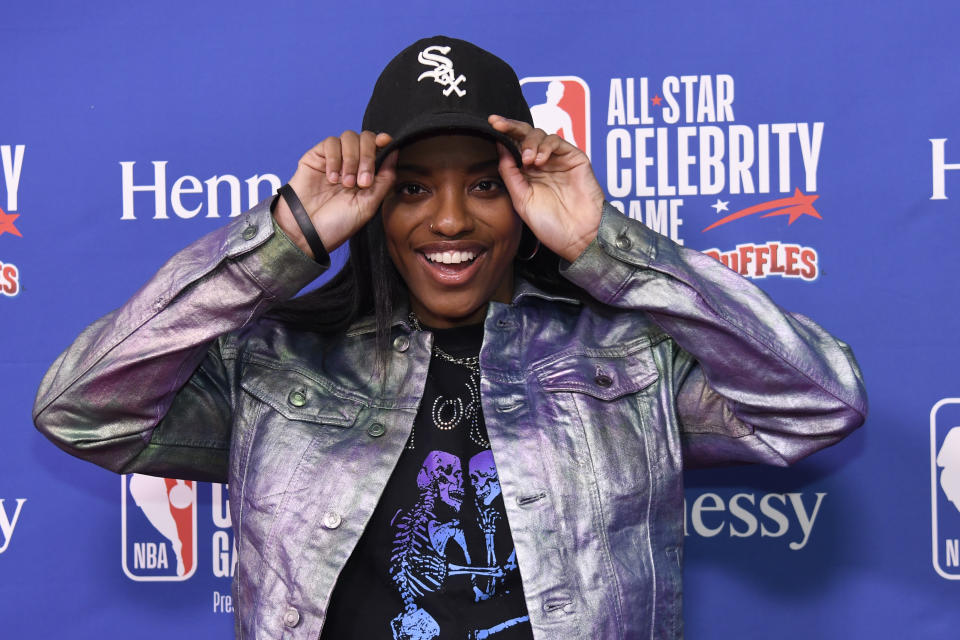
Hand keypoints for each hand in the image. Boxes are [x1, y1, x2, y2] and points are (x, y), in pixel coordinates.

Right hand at [274, 131, 397, 255]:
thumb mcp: (369, 204)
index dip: (383, 141)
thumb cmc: (338, 223)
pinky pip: (330, 143)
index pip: (378, 147)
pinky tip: (332, 178)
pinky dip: (335, 159)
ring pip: (349, 137)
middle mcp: (352, 164)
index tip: (385, 143)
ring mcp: (334, 159)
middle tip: (362, 182)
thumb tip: (395, 152)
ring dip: (352, 159)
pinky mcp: (316, 157)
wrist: (308, 232)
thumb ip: (385, 179)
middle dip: (368, 157)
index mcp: (367, 174)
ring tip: (346, 183)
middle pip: (366, 138)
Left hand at [489, 115, 603, 261]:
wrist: (577, 237)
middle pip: (525, 135)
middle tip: (499, 125)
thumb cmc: (550, 224)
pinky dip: (546, 146)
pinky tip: (540, 161)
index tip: (492, 123)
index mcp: (526, 173)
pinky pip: (558, 142)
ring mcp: (558, 160)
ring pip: (541, 135)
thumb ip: (510, 173)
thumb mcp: (521, 199)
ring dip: (529, 143)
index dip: (503, 133)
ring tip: (527, 160)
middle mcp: (541, 164)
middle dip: (511, 126)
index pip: (513, 146)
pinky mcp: (574, 158)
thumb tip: (499, 146)